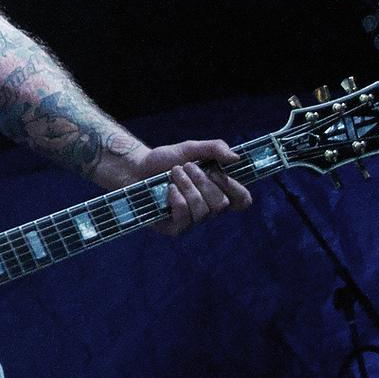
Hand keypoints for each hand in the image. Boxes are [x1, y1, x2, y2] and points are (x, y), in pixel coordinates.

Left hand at [129, 139, 252, 236]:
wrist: (136, 168)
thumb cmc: (164, 161)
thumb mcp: (190, 149)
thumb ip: (214, 148)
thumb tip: (236, 157)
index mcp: (218, 191)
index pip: (242, 200)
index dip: (235, 188)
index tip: (217, 172)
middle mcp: (208, 209)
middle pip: (221, 204)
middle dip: (203, 181)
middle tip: (185, 167)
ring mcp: (192, 221)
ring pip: (203, 210)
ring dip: (187, 187)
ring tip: (174, 173)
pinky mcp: (175, 228)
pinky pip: (185, 217)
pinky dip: (177, 199)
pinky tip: (168, 189)